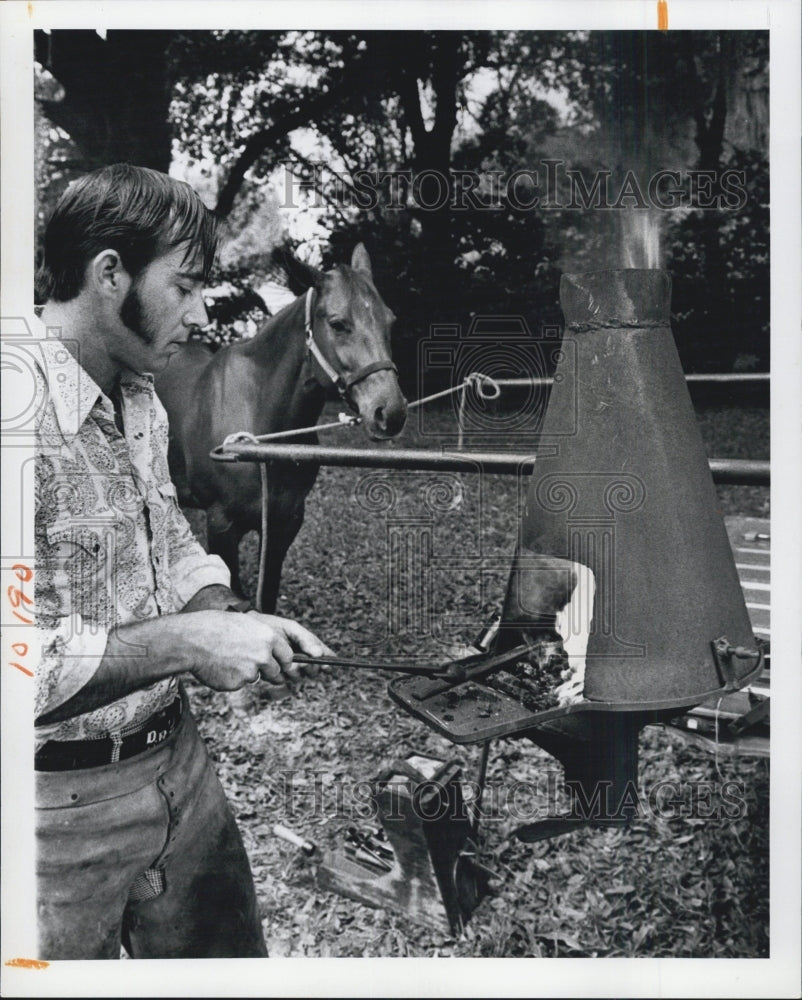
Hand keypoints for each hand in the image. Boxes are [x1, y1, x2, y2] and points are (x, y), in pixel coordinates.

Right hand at [175, 611, 317, 690]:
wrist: (193, 640)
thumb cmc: (216, 627)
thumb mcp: (246, 624)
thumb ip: (263, 638)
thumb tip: (273, 649)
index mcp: (269, 638)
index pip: (288, 656)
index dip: (283, 660)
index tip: (279, 663)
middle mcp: (263, 656)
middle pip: (275, 671)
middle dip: (266, 669)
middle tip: (249, 661)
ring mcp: (250, 672)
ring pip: (255, 677)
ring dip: (246, 672)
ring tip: (228, 658)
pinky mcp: (237, 684)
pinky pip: (239, 683)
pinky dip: (231, 678)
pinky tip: (219, 666)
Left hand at [243, 612, 334, 681]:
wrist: (248, 629)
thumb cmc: (271, 627)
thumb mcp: (291, 628)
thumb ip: (306, 639)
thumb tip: (319, 654)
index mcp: (308, 647)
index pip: (324, 656)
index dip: (327, 662)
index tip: (326, 665)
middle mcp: (301, 661)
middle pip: (313, 671)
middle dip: (308, 667)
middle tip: (300, 661)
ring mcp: (288, 671)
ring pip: (298, 678)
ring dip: (293, 671)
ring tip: (284, 661)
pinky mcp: (275, 678)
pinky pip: (282, 682)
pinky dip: (279, 675)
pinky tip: (274, 666)